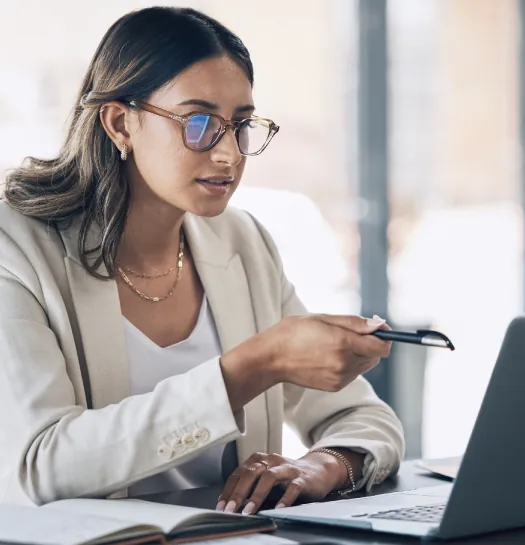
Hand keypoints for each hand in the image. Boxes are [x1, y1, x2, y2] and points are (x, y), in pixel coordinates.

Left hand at [216, 450, 355, 514]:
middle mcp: (272, 461)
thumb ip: (251, 488)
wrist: (317, 470)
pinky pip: (292, 487)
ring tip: (249, 511)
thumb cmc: (286, 477)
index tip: (221, 506)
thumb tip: (232, 505)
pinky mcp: (302, 478)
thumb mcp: (266, 480)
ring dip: (257, 495)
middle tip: (230, 510)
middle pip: (252, 472)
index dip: (229, 489)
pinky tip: (278, 509)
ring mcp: (287, 468)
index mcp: (260, 459)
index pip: (240, 473)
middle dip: (239, 492)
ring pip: (270, 477)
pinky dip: (284, 498)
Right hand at [221, 314, 390, 411]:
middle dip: (368, 343)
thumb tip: (380, 325)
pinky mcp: (335, 387)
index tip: (376, 328)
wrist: (271, 357)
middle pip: (375, 355)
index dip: (383, 336)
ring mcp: (340, 378)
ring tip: (334, 344)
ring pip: (365, 365)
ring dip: (358, 354)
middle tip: (347, 332)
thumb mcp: (324, 319)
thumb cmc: (294, 331)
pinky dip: (348, 364)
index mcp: (343, 344)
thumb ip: (355, 323)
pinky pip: (353, 373)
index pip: (382, 346)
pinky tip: (328, 355)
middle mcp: (344, 364)